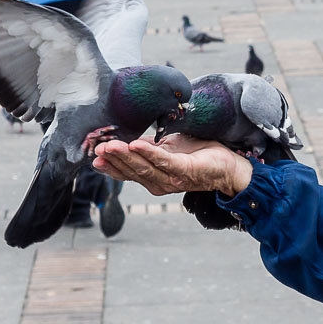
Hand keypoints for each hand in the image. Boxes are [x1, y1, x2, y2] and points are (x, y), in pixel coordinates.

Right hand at [93, 135, 252, 197]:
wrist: (227, 164)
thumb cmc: (197, 154)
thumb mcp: (166, 148)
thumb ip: (148, 148)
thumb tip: (128, 141)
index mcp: (153, 177)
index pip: (127, 173)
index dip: (111, 166)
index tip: (95, 156)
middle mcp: (160, 182)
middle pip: (132, 170)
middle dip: (114, 159)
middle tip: (99, 148)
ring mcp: (172, 179)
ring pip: (144, 168)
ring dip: (126, 156)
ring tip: (112, 146)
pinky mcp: (185, 171)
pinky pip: (164, 161)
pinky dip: (149, 153)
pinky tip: (136, 144)